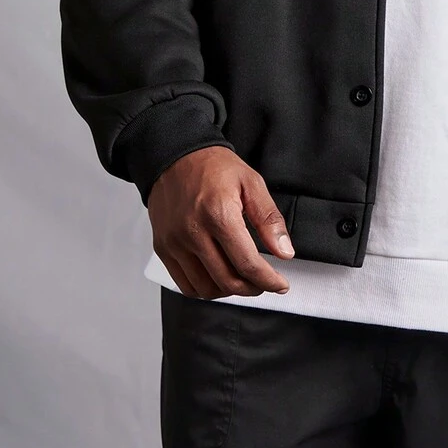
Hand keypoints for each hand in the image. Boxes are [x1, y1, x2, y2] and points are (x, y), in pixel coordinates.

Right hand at [148, 147, 295, 299]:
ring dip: (229, 291)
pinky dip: (205, 289)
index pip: (247, 263)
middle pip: (227, 281)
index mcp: (219, 214)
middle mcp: (193, 232)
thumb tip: (285, 252)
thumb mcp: (252, 183)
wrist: (175, 157)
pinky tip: (219, 277)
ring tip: (243, 278)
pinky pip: (185, 284)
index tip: (280, 284)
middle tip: (264, 282)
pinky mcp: (163, 248)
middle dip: (252, 288)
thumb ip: (270, 219)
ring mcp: (175, 243)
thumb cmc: (214, 167)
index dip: (268, 280)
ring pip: (205, 289)